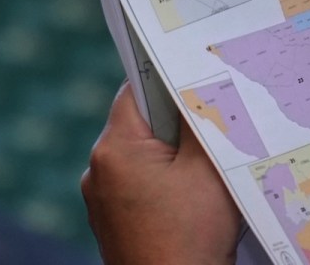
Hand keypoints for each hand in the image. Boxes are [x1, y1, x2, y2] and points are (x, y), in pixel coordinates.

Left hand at [81, 82, 240, 264]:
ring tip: (204, 168)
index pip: (135, 90)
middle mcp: (99, 170)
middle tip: (211, 125)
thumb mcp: (207, 168)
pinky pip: (139, 181)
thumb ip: (201, 123)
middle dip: (177, 122)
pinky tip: (191, 195)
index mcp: (114, 150)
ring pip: (143, 153)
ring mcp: (103, 197)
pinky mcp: (113, 217)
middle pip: (141, 123)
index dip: (166, 78)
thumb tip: (202, 88)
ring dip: (172, 153)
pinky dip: (164, 179)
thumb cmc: (191, 236)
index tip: (192, 72)